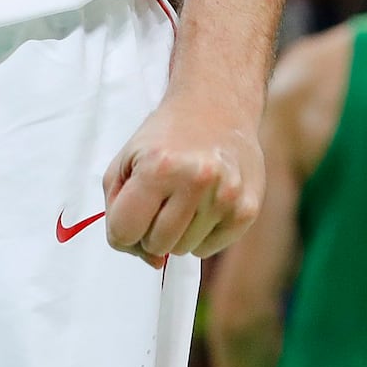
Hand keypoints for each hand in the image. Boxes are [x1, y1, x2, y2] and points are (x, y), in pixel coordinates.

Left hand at [102, 93, 264, 262]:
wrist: (217, 105)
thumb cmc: (166, 136)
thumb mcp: (126, 160)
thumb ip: (118, 212)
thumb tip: (151, 261)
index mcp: (158, 168)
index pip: (123, 232)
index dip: (120, 229)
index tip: (129, 213)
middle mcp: (195, 182)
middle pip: (154, 246)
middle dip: (149, 230)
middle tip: (158, 200)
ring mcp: (225, 197)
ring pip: (182, 250)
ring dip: (176, 231)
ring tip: (182, 196)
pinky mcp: (247, 210)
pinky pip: (208, 249)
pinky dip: (199, 234)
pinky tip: (202, 202)